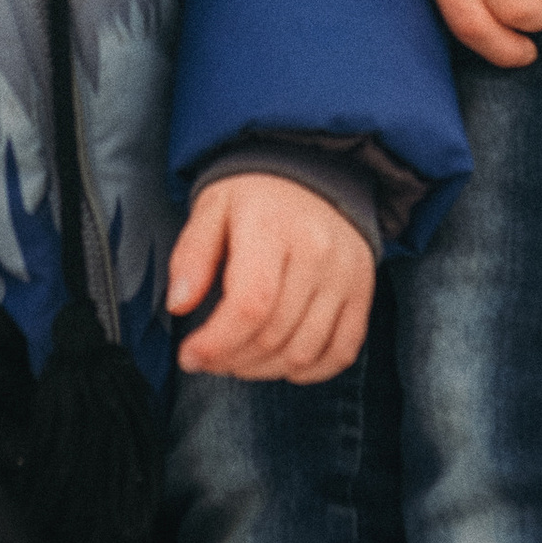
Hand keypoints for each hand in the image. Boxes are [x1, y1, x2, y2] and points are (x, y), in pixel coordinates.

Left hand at [167, 173, 374, 382]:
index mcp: (273, 228)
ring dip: (263, 370)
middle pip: (273, 334)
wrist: (314, 171)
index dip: (217, 343)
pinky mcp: (362, 292)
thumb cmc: (256, 195)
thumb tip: (179, 305)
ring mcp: (345, 276)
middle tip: (207, 359)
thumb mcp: (212, 209)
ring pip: (304, 351)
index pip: (250, 305)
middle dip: (231, 359)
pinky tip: (279, 362)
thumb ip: (191, 255)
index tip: (190, 356)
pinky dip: (309, 371)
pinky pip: (342, 351)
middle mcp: (317, 253)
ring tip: (237, 360)